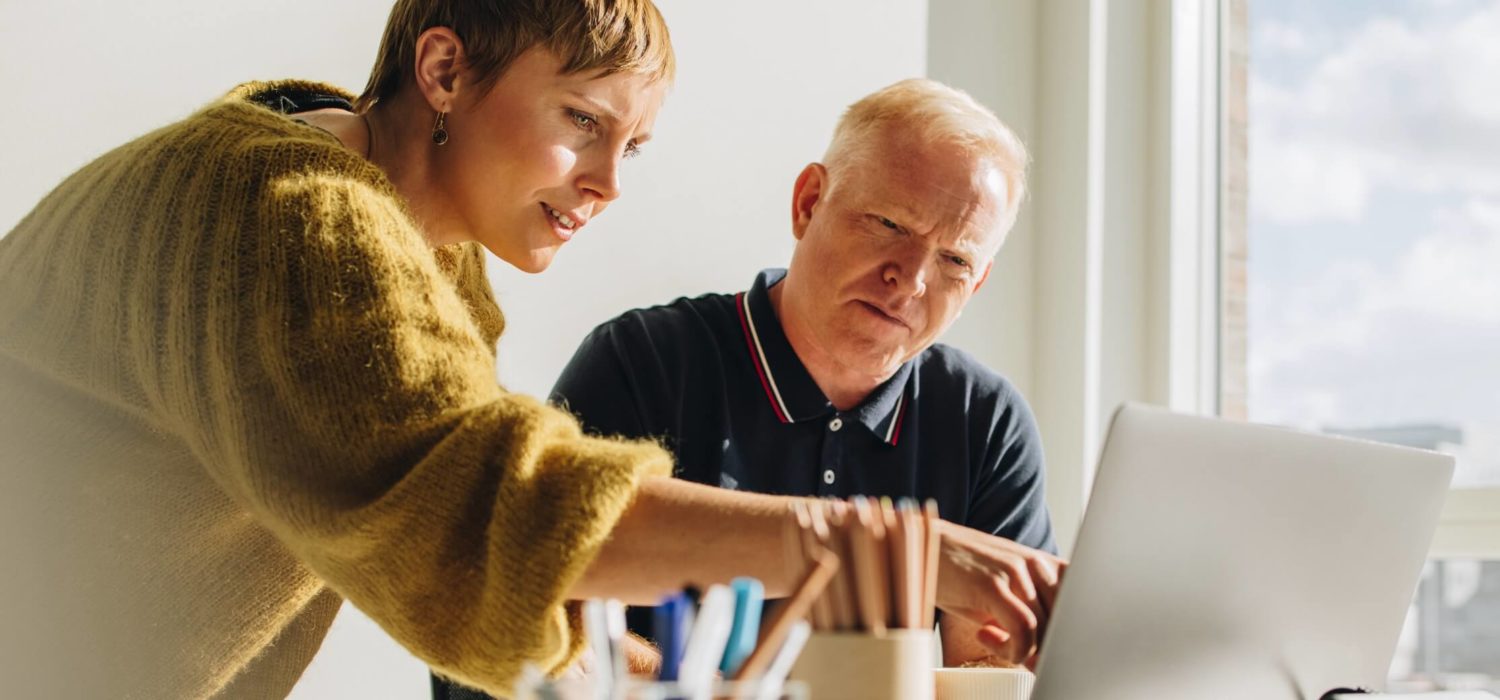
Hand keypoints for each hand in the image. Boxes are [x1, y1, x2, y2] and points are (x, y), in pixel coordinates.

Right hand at [933, 520, 1066, 667]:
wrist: (919, 546)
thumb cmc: (958, 569)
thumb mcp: (1000, 586)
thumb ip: (1026, 608)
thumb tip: (1041, 650)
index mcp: (1041, 563)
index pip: (1080, 600)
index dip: (1071, 633)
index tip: (1052, 651)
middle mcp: (1035, 563)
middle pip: (1064, 620)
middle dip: (1046, 648)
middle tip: (1018, 654)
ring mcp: (1015, 571)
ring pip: (1044, 628)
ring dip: (1022, 650)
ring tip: (993, 640)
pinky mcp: (992, 584)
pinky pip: (1023, 629)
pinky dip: (1012, 648)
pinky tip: (986, 637)